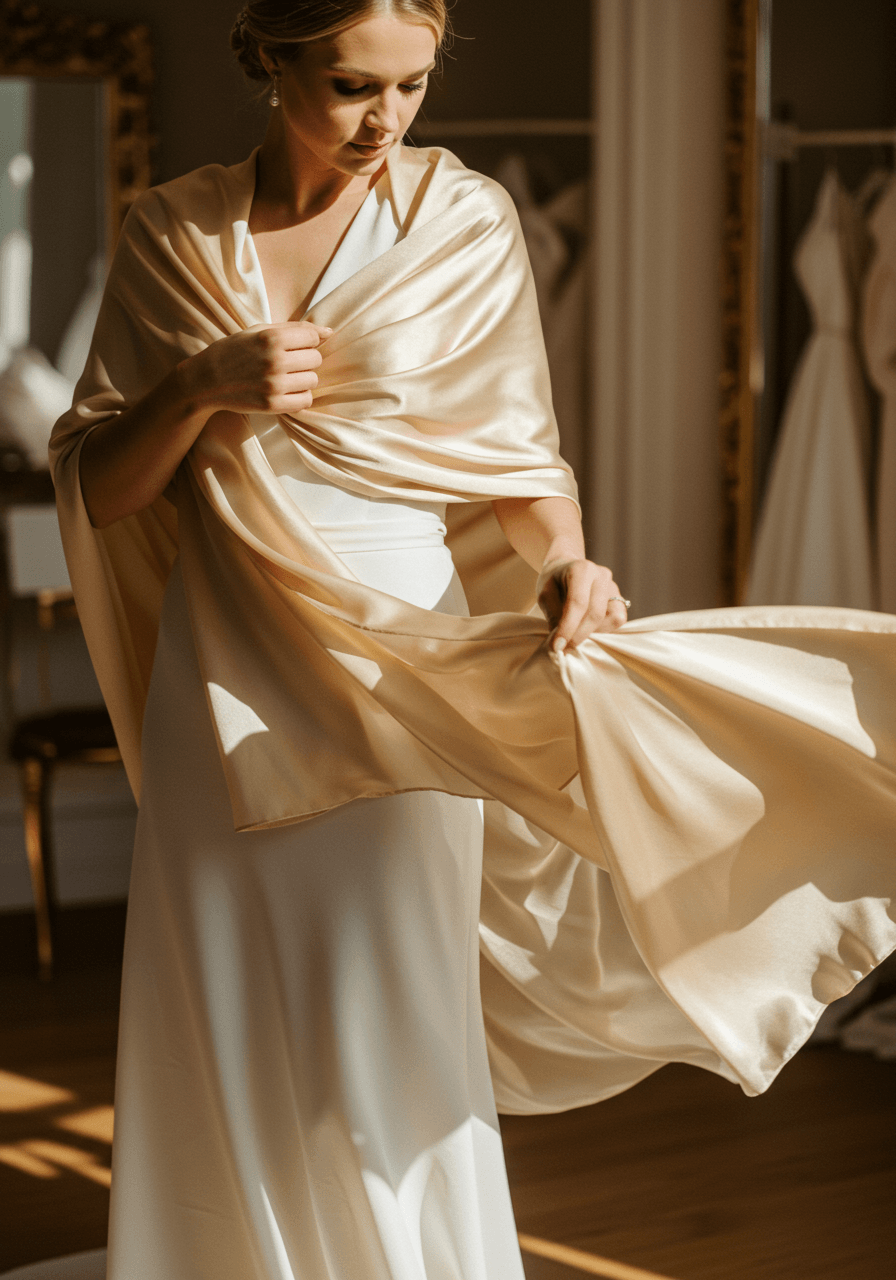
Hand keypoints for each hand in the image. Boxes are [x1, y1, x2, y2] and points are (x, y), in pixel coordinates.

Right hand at [179, 321, 331, 416]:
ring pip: (313, 381)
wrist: (207, 379)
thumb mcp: (260, 331)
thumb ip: (295, 329)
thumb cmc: (235, 351)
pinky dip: (300, 397)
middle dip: (305, 360)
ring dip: (303, 379)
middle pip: (316, 360)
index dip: (306, 342)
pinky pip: (305, 401)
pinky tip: (286, 391)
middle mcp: (274, 361)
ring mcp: (274, 385)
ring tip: (285, 377)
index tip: (292, 347)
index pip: (313, 339)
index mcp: (271, 338)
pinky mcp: (272, 405)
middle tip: (287, 363)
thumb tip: (330, 332)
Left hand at [536, 558, 627, 651]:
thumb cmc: (553, 581)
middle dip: (580, 635)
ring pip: (612, 618)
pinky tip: (587, 630)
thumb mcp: (545, 594)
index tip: (558, 646)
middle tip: (564, 648)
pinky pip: (618, 619)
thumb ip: (553, 616)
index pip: (578, 602)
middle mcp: (601, 575)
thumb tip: (560, 642)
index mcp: (582, 569)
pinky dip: (604, 630)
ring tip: (576, 636)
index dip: (568, 627)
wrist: (566, 568)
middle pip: (596, 612)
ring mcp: (613, 586)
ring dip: (594, 633)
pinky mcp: (619, 598)